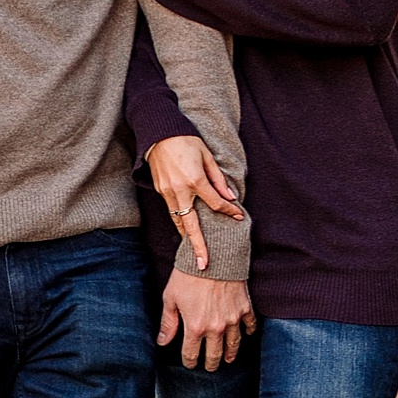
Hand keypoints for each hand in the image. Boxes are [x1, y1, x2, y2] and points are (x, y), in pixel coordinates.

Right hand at [146, 134, 243, 272]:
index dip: (229, 210)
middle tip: (204, 264)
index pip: (215, 203)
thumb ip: (218, 179)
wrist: (159, 133)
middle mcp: (180, 191)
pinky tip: (186, 230)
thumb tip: (230, 197)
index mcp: (195, 181)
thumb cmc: (186, 141)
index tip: (238, 216)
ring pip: (178, 221)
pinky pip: (172, 211)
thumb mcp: (207, 157)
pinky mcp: (160, 191)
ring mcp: (168, 192)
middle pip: (191, 225)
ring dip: (187, 238)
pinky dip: (179, 222)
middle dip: (198, 246)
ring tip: (195, 253)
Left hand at [160, 266, 254, 370]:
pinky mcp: (244, 308)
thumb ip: (168, 323)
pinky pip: (250, 326)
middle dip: (210, 364)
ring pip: (234, 345)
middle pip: (214, 355)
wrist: (215, 255)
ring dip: (230, 355)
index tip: (190, 363)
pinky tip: (246, 335)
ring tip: (228, 360)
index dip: (189, 361)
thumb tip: (162, 342)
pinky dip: (248, 332)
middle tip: (210, 368)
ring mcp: (233, 319)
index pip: (191, 354)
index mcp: (195, 327)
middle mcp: (216, 328)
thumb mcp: (171, 297)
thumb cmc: (189, 274)